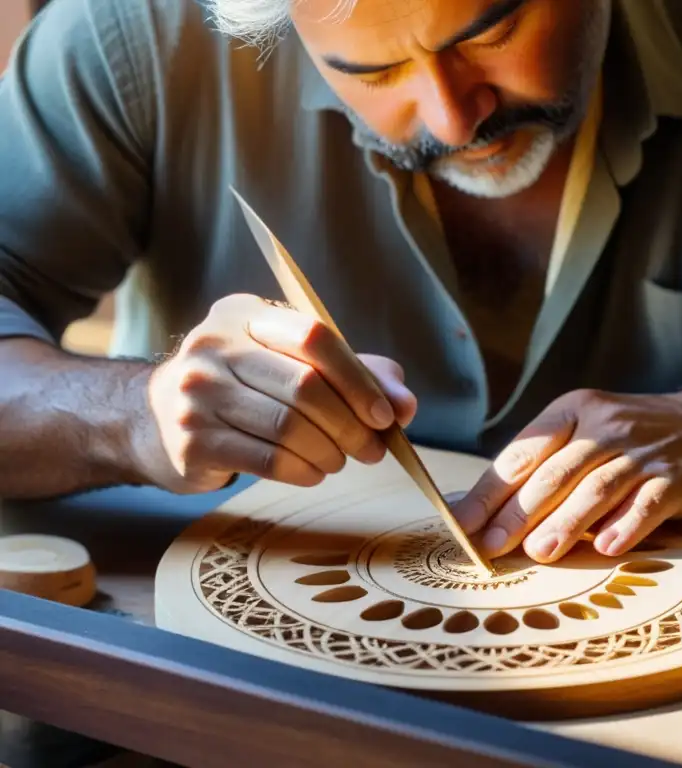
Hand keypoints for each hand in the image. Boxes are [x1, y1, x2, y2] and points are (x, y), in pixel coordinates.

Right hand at [133, 294, 415, 493]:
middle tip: (373, 450)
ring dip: (330, 452)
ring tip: (340, 461)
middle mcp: (214, 345)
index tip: (387, 416)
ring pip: (288, 427)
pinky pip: (267, 459)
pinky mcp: (191, 440)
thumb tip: (405, 406)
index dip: (358, 380)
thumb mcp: (293, 365)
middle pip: (305, 386)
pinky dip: (303, 471)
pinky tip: (312, 472)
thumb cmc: (244, 388)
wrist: (153, 420)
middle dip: (351, 426)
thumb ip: (355, 375)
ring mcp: (196, 393)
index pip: (314, 336)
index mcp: (245, 313)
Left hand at [453, 388, 681, 562]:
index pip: (523, 453)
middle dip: (517, 512)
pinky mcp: (677, 477)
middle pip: (555, 473)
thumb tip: (484, 508)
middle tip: (489, 547)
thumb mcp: (589, 430)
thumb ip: (545, 463)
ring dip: (566, 523)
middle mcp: (606, 426)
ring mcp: (643, 451)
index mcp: (574, 411)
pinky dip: (626, 525)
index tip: (462, 525)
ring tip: (539, 553)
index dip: (490, 491)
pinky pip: (647, 503)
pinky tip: (606, 548)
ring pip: (597, 488)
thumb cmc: (635, 439)